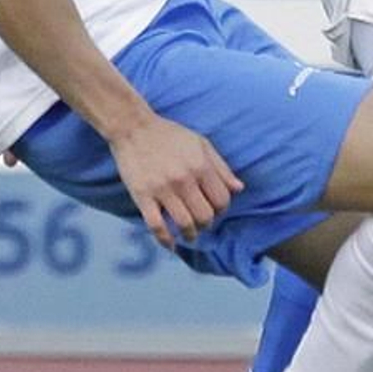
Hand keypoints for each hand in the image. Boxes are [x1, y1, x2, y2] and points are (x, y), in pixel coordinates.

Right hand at [108, 115, 242, 248]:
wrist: (133, 127)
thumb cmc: (170, 135)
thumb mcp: (201, 144)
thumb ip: (221, 168)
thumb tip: (239, 189)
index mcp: (200, 165)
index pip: (222, 200)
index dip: (222, 209)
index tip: (214, 210)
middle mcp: (184, 179)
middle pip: (205, 216)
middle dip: (207, 224)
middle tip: (201, 223)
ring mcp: (162, 188)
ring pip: (184, 224)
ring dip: (190, 235)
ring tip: (189, 234)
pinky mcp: (142, 195)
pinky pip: (156, 226)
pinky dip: (165, 240)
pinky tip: (170, 244)